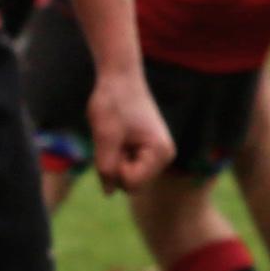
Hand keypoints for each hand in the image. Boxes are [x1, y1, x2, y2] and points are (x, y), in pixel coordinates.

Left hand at [89, 76, 174, 191]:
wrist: (119, 77)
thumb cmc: (113, 102)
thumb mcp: (105, 136)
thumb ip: (106, 168)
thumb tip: (109, 193)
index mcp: (161, 152)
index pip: (131, 185)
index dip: (113, 170)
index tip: (112, 143)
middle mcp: (164, 155)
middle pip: (131, 183)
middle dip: (115, 167)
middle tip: (111, 139)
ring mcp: (157, 153)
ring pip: (127, 175)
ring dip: (114, 160)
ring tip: (114, 135)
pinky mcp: (147, 149)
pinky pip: (127, 165)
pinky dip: (116, 155)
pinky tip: (117, 135)